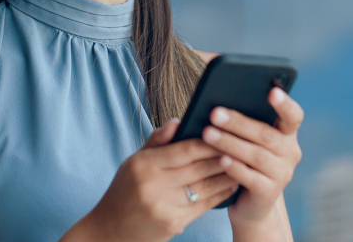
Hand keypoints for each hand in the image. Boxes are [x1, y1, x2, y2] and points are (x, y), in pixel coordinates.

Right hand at [76, 119, 238, 241]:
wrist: (109, 231)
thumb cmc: (124, 192)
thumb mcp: (133, 162)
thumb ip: (157, 141)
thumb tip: (179, 121)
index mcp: (143, 166)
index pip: (184, 149)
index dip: (207, 141)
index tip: (224, 132)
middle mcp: (154, 186)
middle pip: (199, 167)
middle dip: (223, 156)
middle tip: (241, 145)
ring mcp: (165, 207)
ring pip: (206, 187)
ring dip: (227, 174)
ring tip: (243, 163)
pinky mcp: (175, 224)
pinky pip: (205, 205)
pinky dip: (221, 193)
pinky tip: (231, 183)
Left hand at [201, 87, 303, 224]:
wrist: (250, 203)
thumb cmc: (246, 162)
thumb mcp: (249, 141)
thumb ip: (244, 124)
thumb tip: (219, 104)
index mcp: (287, 134)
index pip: (293, 116)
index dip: (284, 104)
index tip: (272, 91)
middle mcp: (290, 153)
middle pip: (266, 134)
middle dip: (239, 123)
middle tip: (215, 113)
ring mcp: (282, 174)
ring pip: (257, 155)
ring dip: (230, 143)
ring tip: (208, 134)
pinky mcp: (269, 193)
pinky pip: (252, 178)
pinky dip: (236, 168)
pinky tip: (221, 160)